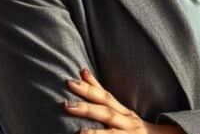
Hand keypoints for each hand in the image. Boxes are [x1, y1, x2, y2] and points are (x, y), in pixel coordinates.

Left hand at [63, 69, 179, 133]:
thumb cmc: (134, 126)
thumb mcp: (121, 111)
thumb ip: (101, 94)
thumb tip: (83, 71)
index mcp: (123, 110)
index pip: (105, 96)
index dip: (89, 88)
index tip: (70, 81)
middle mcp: (127, 120)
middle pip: (107, 111)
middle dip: (87, 107)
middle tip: (65, 104)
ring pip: (112, 131)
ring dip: (95, 132)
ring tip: (78, 131)